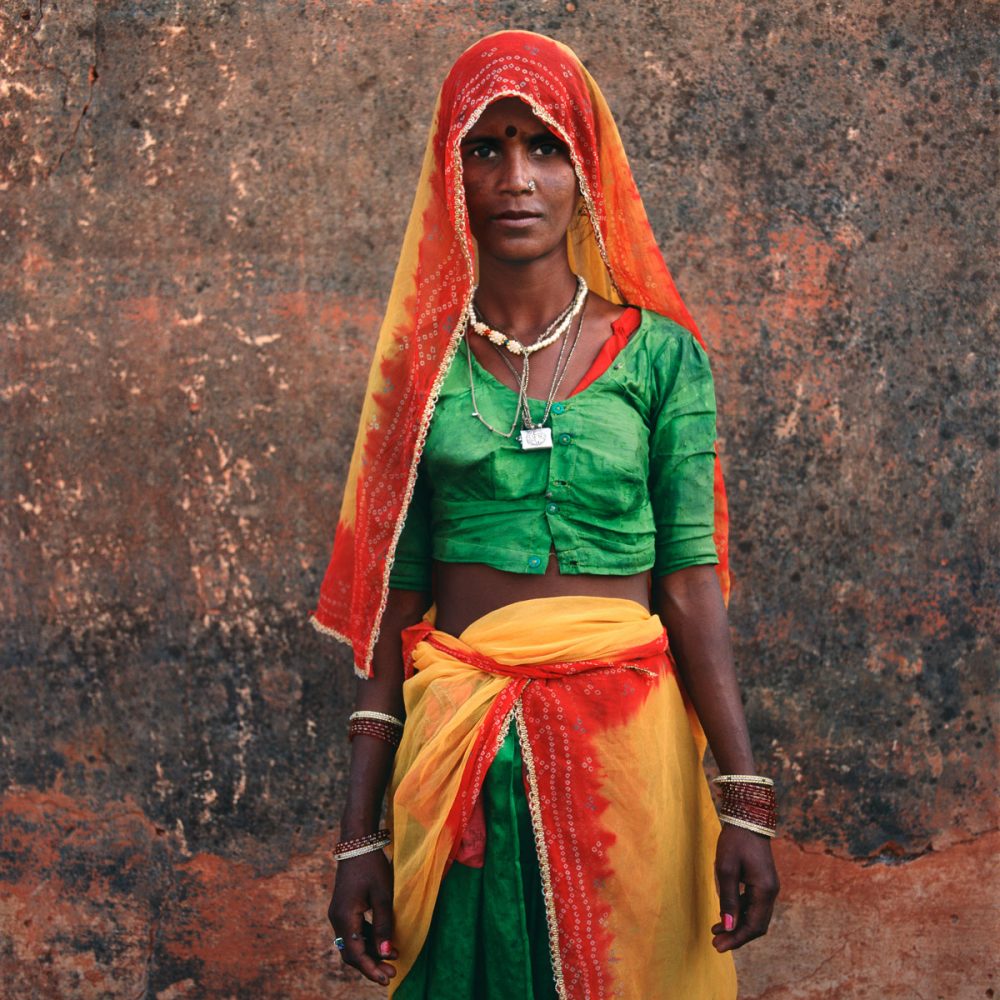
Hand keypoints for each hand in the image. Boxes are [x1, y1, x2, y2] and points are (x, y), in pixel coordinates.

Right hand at [329, 850, 397, 984]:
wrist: (357, 843)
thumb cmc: (372, 867)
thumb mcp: (383, 895)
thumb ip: (384, 925)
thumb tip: (387, 953)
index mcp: (344, 917)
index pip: (355, 953)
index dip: (371, 969)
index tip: (388, 978)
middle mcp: (337, 919)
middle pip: (351, 953)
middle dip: (371, 965)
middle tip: (391, 974)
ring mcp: (339, 914)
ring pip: (352, 944)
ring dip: (370, 954)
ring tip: (392, 959)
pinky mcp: (344, 909)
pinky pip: (353, 932)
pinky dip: (368, 940)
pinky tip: (384, 943)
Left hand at [711, 823, 778, 951]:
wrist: (747, 818)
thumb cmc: (735, 841)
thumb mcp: (726, 869)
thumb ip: (728, 898)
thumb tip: (728, 927)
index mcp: (765, 890)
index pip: (753, 926)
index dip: (736, 938)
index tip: (718, 947)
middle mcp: (771, 892)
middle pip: (757, 924)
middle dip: (737, 936)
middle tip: (716, 945)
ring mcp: (768, 887)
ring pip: (755, 915)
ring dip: (737, 926)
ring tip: (716, 932)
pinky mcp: (762, 881)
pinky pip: (752, 904)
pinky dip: (739, 913)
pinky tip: (724, 916)